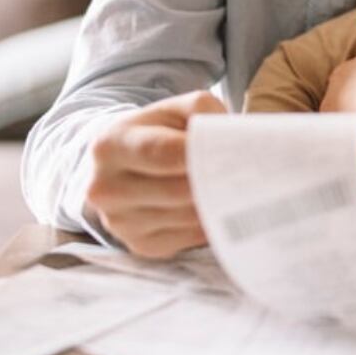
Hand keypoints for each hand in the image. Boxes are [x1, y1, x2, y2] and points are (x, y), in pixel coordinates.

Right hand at [84, 91, 225, 257]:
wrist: (122, 165)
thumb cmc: (155, 133)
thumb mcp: (173, 109)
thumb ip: (202, 110)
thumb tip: (231, 138)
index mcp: (111, 145)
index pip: (166, 154)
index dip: (205, 154)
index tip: (237, 151)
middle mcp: (106, 188)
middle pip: (179, 190)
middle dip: (217, 180)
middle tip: (248, 171)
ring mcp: (120, 222)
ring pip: (188, 216)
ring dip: (217, 203)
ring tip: (237, 185)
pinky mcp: (140, 245)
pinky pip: (190, 238)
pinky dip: (210, 222)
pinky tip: (217, 205)